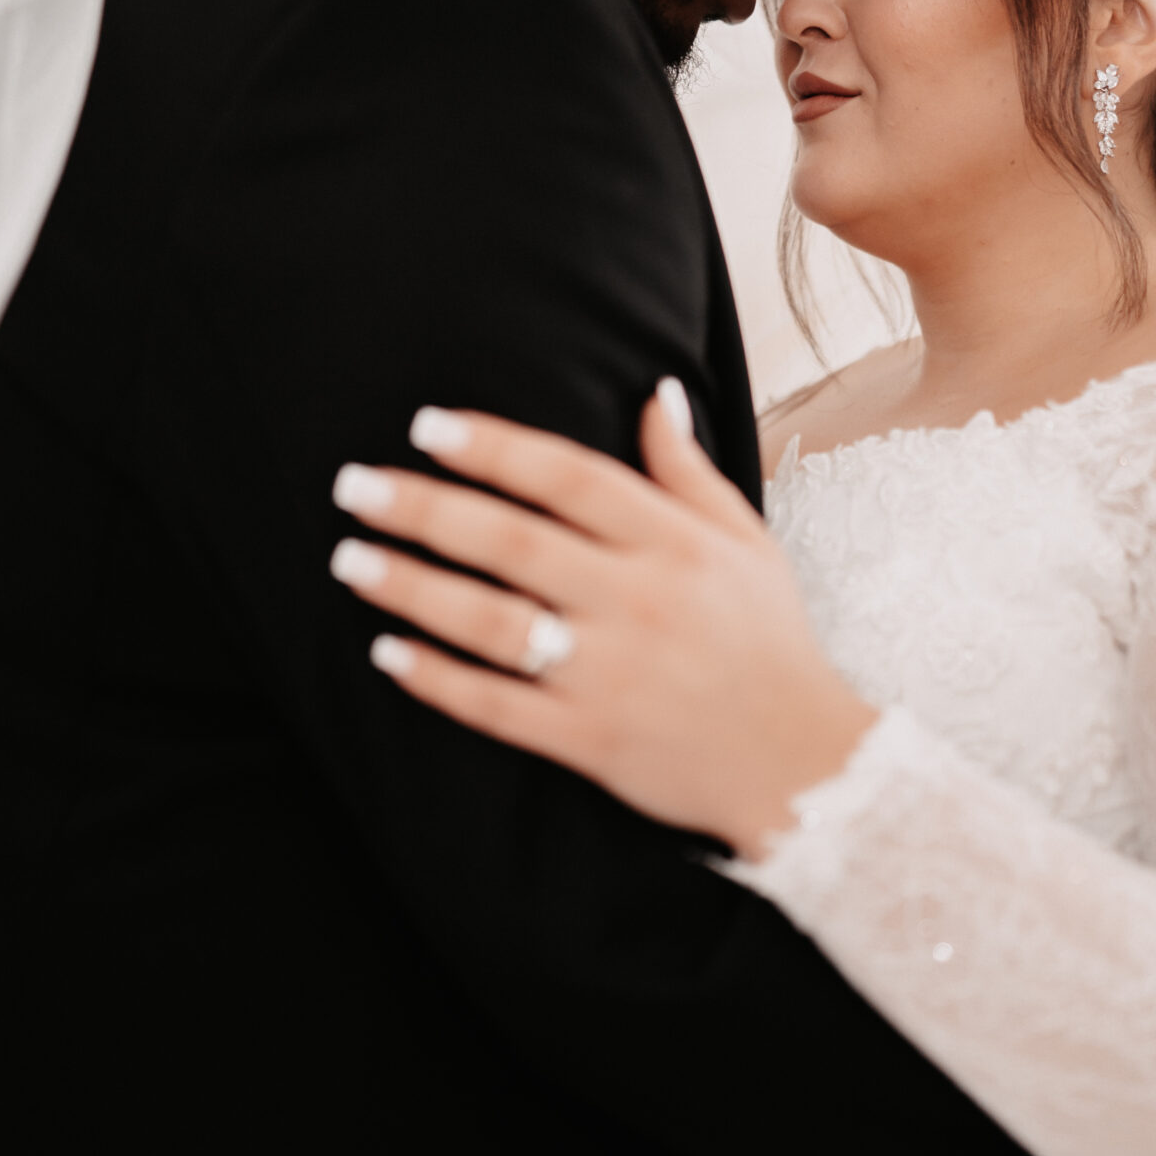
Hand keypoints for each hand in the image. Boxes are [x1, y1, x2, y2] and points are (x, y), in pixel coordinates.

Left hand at [326, 383, 874, 857]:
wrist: (805, 764)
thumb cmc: (769, 643)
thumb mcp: (746, 541)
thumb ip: (687, 470)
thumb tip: (655, 391)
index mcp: (674, 543)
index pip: (567, 478)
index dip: (493, 448)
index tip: (426, 428)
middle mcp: (637, 600)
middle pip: (512, 542)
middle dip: (424, 509)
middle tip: (354, 486)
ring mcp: (609, 674)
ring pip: (491, 621)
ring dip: (413, 587)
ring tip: (351, 559)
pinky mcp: (590, 741)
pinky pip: (496, 705)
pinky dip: (439, 678)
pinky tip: (388, 651)